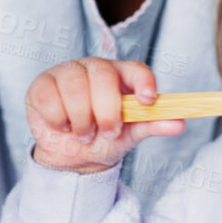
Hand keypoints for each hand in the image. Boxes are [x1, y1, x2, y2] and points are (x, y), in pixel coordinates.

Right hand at [26, 59, 186, 173]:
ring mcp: (66, 72)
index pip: (136, 69)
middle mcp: (94, 68)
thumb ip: (153, 124)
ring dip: (81, 118)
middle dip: (106, 110)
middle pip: (103, 75)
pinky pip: (48, 96)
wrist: (72, 154)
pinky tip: (63, 126)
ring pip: (74, 85)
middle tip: (107, 132)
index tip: (148, 101)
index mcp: (121, 75)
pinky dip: (58, 118)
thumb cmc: (105, 137)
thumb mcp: (131, 134)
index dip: (143, 81)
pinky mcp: (41, 84)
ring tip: (84, 134)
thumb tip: (180, 124)